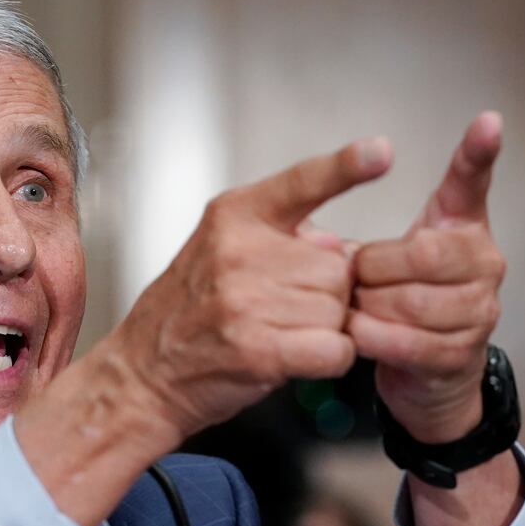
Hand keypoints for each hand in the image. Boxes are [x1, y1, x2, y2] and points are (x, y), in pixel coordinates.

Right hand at [105, 137, 392, 446]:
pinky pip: (334, 348)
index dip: (346, 167)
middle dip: (327, 293)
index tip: (380, 151)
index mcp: (235, 216)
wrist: (144, 374)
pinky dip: (330, 359)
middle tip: (285, 310)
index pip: (302, 182)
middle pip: (337, 266)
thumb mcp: (220, 249)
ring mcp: (247, 300)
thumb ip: (279, 237)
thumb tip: (336, 248)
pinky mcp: (259, 349)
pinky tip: (298, 358)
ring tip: (281, 334)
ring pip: (338, 309)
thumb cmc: (187, 315)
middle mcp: (241, 251)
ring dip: (325, 328)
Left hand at [347, 112, 506, 443]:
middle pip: (424, 253)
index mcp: (463, 229)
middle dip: (375, 269)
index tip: (487, 122)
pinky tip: (356, 333)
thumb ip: (367, 240)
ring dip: (369, 307)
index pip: (473, 185)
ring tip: (354, 308)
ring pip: (413, 301)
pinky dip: (373, 337)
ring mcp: (479, 310)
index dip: (479, 155)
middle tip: (355, 279)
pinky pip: (409, 340)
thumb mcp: (389, 262)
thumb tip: (315, 237)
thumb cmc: (401, 305)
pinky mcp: (460, 353)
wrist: (425, 376)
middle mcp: (483, 263)